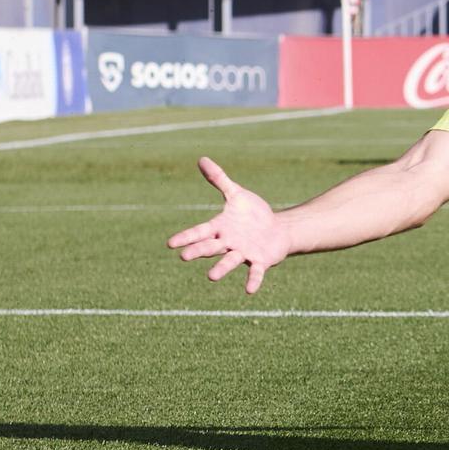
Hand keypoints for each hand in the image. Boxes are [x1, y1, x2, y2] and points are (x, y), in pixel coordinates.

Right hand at [167, 157, 289, 293]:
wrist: (277, 229)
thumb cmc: (253, 214)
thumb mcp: (237, 194)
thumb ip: (219, 179)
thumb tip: (202, 159)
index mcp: (220, 228)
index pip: (200, 232)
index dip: (186, 237)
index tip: (170, 243)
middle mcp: (228, 242)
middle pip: (210, 247)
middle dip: (198, 251)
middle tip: (184, 257)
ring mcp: (243, 253)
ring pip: (229, 261)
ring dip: (221, 268)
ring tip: (211, 277)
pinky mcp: (260, 261)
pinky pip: (255, 272)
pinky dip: (252, 280)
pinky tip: (249, 290)